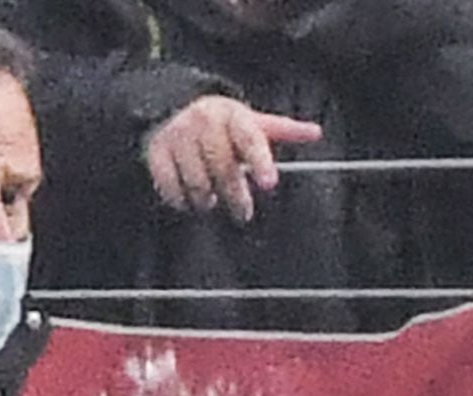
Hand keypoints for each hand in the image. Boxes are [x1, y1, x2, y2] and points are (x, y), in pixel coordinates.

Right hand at [144, 95, 322, 222]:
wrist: (173, 107)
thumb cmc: (223, 123)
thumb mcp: (252, 122)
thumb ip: (283, 130)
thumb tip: (316, 132)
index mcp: (231, 114)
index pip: (249, 139)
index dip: (260, 161)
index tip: (270, 183)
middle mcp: (203, 121)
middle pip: (223, 169)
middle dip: (236, 196)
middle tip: (243, 213)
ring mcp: (178, 136)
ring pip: (198, 183)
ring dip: (208, 200)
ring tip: (213, 199)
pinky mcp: (156, 151)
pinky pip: (170, 187)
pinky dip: (181, 200)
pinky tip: (190, 199)